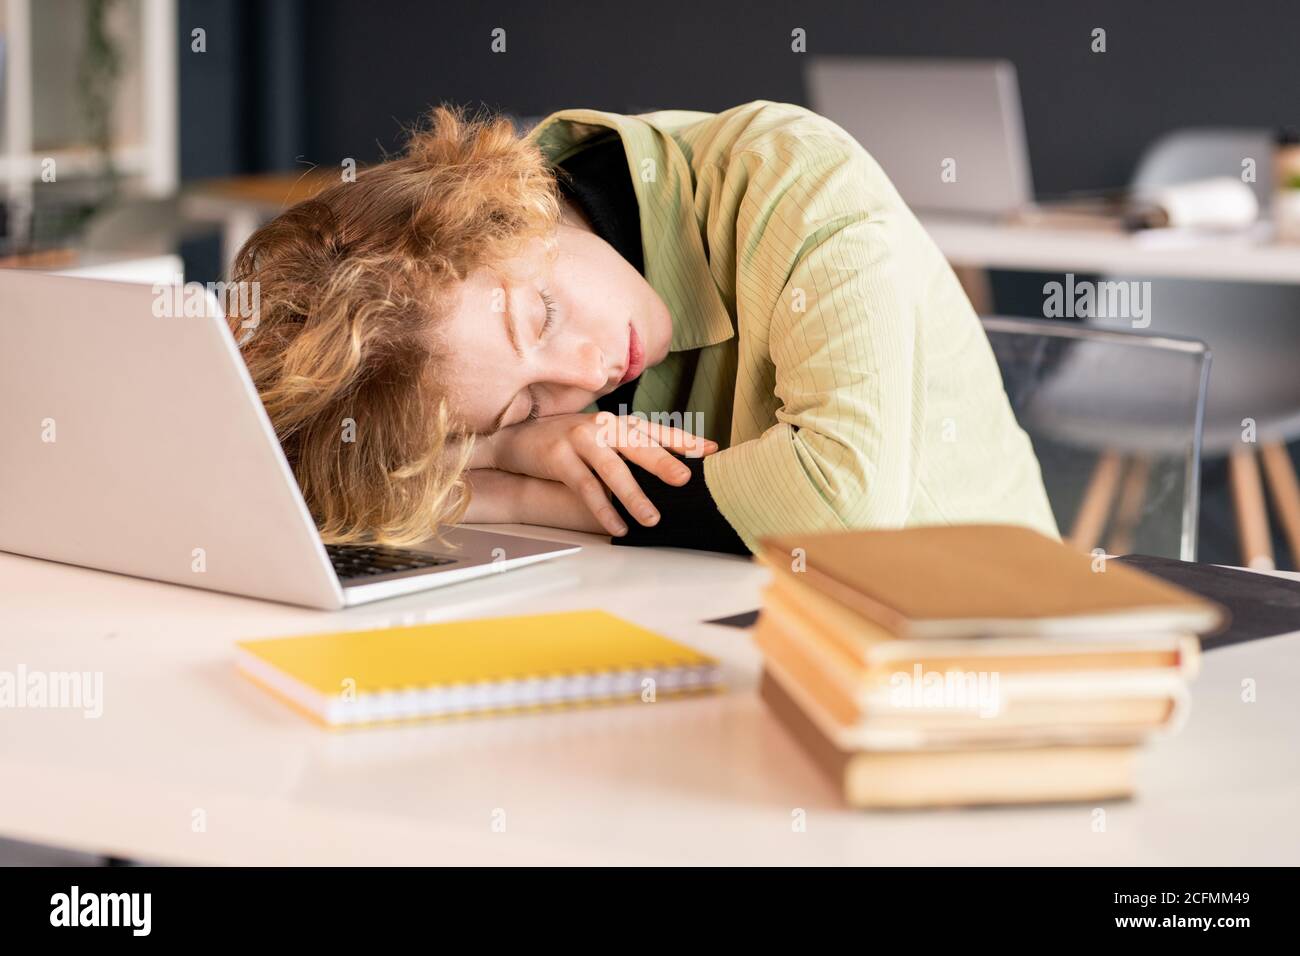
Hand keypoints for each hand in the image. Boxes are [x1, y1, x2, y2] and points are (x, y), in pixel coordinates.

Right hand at [475, 412, 716, 535]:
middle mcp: (603, 425)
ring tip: (652, 519)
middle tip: (685, 480)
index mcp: (619, 422)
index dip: (684, 440)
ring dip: (634, 496)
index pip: (658, 430)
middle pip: (639, 444)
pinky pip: (586, 487)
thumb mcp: (603, 439)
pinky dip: (602, 509)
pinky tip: (617, 526)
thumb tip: (671, 474)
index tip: (711, 451)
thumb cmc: (569, 442)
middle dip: (664, 462)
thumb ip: (631, 451)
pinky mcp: (559, 456)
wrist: (519, 438)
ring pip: (613, 469)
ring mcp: (581, 438)